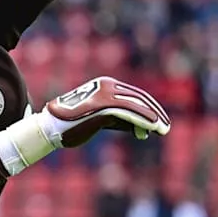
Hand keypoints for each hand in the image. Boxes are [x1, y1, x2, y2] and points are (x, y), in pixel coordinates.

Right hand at [44, 76, 171, 145]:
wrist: (51, 128)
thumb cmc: (75, 125)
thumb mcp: (103, 120)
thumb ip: (122, 122)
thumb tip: (144, 131)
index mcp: (106, 85)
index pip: (134, 95)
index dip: (150, 108)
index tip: (160, 121)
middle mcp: (107, 86)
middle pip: (139, 99)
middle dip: (155, 113)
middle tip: (166, 127)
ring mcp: (104, 95)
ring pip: (136, 105)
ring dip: (153, 118)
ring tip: (164, 130)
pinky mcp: (102, 106)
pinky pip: (129, 112)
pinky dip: (144, 120)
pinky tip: (153, 127)